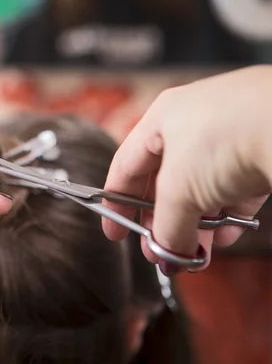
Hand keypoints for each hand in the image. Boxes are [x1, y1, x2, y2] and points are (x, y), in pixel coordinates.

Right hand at [102, 65, 271, 274]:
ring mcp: (229, 136)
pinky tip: (225, 239)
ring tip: (196, 255)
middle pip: (165, 182)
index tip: (115, 234)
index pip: (126, 167)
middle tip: (160, 252)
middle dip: (163, 223)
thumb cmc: (225, 138)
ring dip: (197, 225)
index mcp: (161, 119)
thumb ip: (167, 228)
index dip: (116, 204)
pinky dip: (227, 216)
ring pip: (202, 189)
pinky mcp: (261, 151)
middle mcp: (192, 123)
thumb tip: (167, 254)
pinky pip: (236, 189)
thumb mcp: (179, 192)